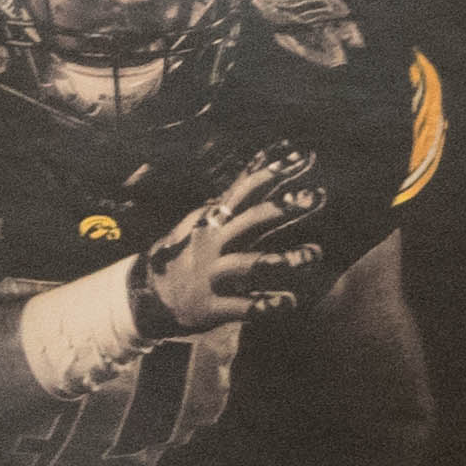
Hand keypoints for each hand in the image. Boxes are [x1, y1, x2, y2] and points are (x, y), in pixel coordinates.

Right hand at [125, 150, 342, 339]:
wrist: (151, 298)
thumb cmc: (189, 257)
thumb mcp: (205, 223)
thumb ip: (234, 200)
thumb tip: (258, 164)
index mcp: (215, 224)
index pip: (244, 192)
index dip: (270, 174)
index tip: (300, 158)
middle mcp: (213, 245)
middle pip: (249, 221)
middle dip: (282, 208)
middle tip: (314, 198)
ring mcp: (211, 276)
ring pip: (247, 264)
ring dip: (281, 259)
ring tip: (313, 254)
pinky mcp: (212, 307)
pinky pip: (241, 307)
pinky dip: (265, 305)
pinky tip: (288, 303)